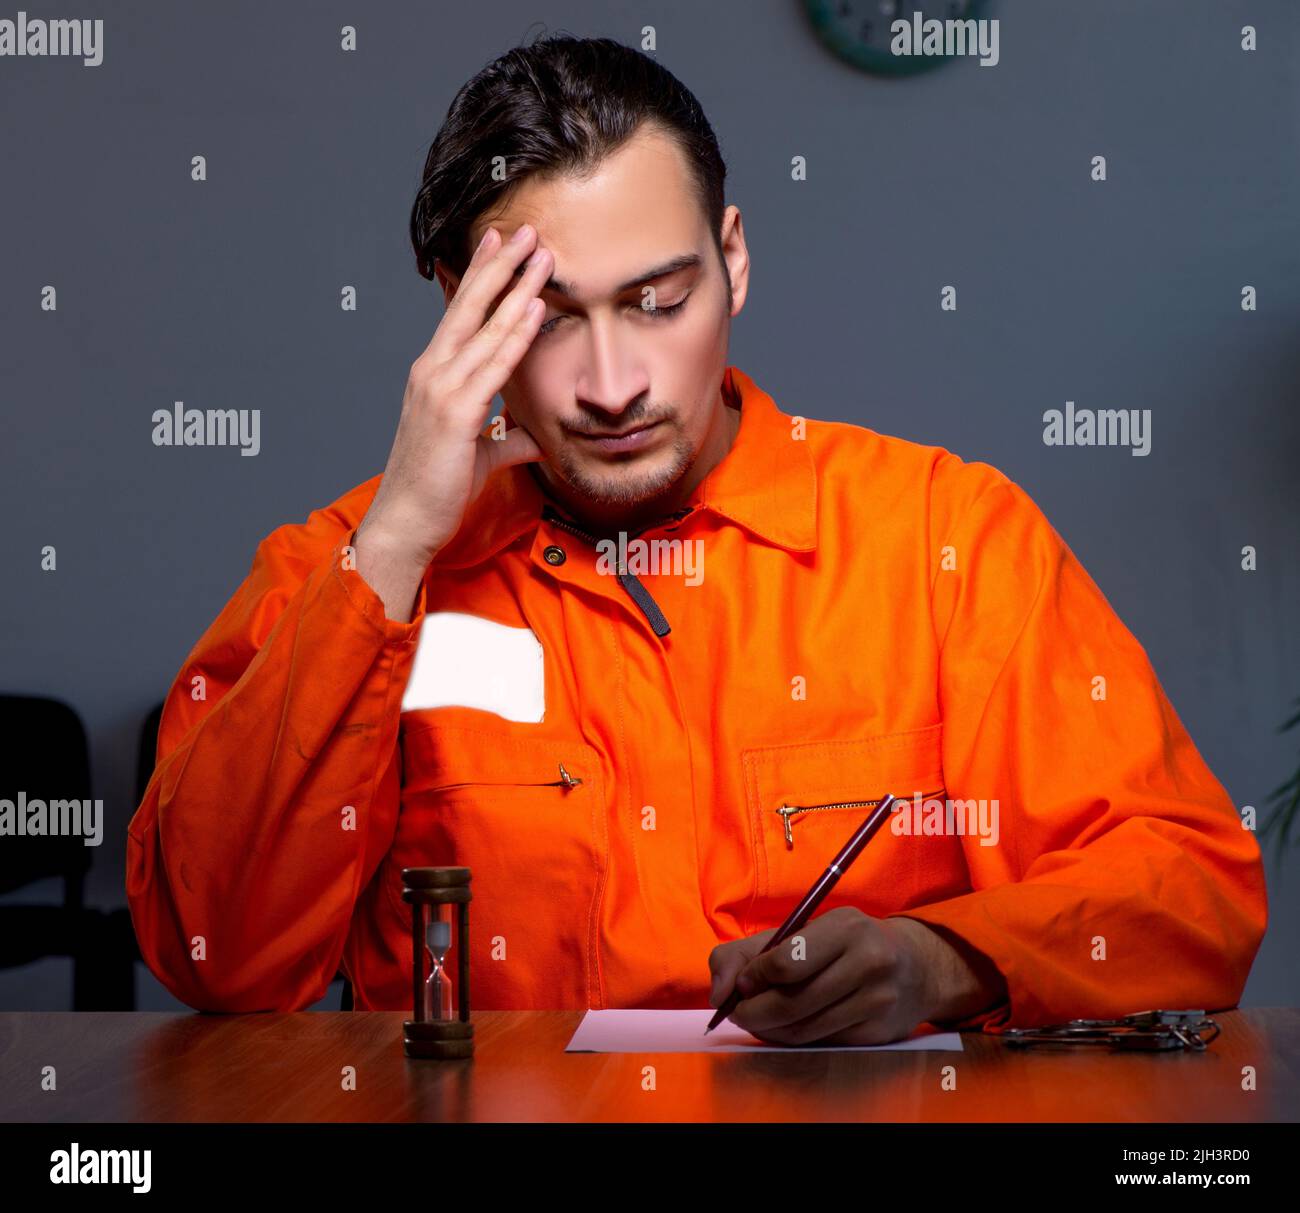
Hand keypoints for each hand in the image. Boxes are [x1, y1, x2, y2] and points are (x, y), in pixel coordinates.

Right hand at [354, 224, 552, 614]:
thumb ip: (508, 439)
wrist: (406, 523)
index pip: (461, 314)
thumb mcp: (480, 455)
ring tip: (541, 257)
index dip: (481, 276)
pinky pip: (493, 367)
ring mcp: (440, 389)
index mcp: (434, 375)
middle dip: (501, 265)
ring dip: (517, 290)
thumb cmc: (436, 489)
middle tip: (526, 230)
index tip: (501, 244)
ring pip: (485, 329)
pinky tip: (533, 311)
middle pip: (470, 306)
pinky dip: (514, 337)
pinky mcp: (454, 414)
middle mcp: (432, 372)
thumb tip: (535, 436)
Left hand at [706, 907, 942, 1045]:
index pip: (786, 962)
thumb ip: (747, 952)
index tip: (739, 986)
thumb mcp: (801, 931)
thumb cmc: (844, 944)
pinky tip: (785, 1028)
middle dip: (753, 1012)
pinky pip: (822, 1042)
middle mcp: (866, 962)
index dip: (752, 979)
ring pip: (804, 1028)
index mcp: (844, 927)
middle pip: (792, 1002)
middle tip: (738, 1012)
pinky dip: (793, 1039)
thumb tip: (718, 993)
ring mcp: (876, 1000)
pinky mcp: (878, 1031)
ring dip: (770, 1029)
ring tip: (757, 1019)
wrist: (915, 966)